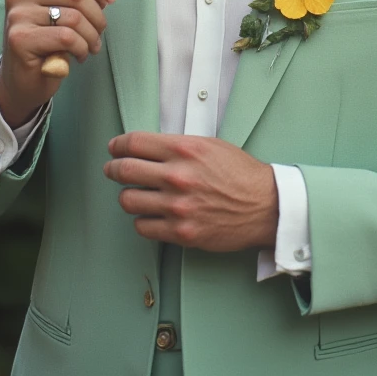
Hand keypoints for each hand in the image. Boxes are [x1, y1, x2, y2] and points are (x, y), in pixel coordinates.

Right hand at [0, 0, 118, 127]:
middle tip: (99, 33)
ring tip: (90, 47)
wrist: (22, 81)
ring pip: (74, 17)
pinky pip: (66, 37)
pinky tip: (77, 56)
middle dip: (97, 16)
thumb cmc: (49, 43)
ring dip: (91, 36)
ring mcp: (18, 15)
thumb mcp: (71, 12)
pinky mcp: (20, 39)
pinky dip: (80, 48)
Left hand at [104, 133, 278, 251]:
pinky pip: (143, 227)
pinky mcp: (180, 232)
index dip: (118, 145)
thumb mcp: (210, 145)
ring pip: (128, 200)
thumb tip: (148, 147)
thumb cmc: (240, 174)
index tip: (115, 148)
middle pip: (124, 170)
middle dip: (113, 168)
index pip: (134, 143)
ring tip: (136, 193)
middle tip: (113, 169)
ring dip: (129, 195)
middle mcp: (177, 176)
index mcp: (184, 150)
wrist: (264, 206)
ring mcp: (177, 206)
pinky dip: (143, 220)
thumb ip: (178, 145)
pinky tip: (152, 214)